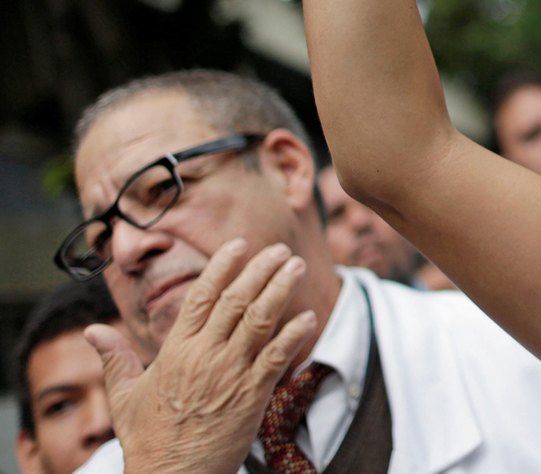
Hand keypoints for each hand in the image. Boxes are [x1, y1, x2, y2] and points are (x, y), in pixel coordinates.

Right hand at [86, 240, 317, 473]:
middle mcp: (205, 356)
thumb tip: (90, 330)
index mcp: (175, 351)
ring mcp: (231, 374)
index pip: (201, 297)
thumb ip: (114, 358)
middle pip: (237, 301)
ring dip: (281, 290)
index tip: (239, 244)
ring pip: (260, 321)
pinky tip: (308, 317)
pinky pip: (277, 358)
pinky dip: (294, 335)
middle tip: (280, 249)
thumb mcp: (124, 396)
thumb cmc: (148, 438)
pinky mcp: (252, 396)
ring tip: (297, 267)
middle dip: (261, 270)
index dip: (222, 267)